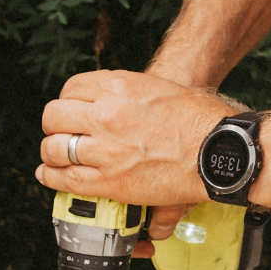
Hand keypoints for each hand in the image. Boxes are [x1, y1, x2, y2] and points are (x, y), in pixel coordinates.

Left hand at [40, 70, 236, 247]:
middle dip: (55, 125)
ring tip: (58, 155)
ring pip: (54, 148)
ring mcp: (107, 149)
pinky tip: (51, 175)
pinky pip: (66, 179)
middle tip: (62, 133)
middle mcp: (108, 115)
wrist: (219, 150)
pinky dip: (52, 177)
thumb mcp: (158, 88)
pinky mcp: (111, 181)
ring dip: (52, 151)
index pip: (71, 88)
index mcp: (119, 87)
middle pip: (55, 116)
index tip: (72, 111)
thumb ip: (126, 93)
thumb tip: (106, 101)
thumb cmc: (198, 118)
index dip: (68, 101)